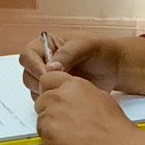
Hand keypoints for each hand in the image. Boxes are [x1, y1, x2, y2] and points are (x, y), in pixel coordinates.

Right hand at [16, 32, 144, 96]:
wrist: (117, 67)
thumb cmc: (102, 51)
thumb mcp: (85, 46)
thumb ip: (67, 54)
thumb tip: (50, 68)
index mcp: (48, 45)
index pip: (28, 55)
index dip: (33, 65)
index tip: (45, 73)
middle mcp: (45, 61)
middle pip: (28, 73)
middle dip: (39, 81)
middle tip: (54, 85)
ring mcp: (50, 77)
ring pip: (34, 88)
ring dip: (44, 92)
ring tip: (64, 90)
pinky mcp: (57, 91)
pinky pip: (45, 99)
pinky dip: (52, 100)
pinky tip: (67, 97)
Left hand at [34, 69, 144, 144]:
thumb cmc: (112, 124)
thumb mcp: (98, 95)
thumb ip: (78, 92)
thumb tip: (70, 94)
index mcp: (71, 85)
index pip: (46, 79)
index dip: (49, 90)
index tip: (54, 99)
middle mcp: (57, 97)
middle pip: (41, 101)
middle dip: (49, 111)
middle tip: (65, 122)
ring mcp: (50, 117)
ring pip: (41, 121)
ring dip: (51, 128)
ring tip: (71, 135)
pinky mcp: (47, 136)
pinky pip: (43, 138)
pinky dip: (52, 143)